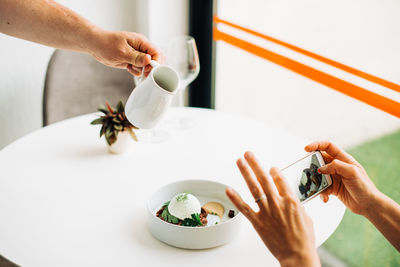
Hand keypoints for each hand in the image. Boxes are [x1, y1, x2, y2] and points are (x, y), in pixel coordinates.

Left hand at [89, 29, 161, 75]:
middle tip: (143, 72)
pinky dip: (135, 71)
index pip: (157, 52)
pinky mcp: (133, 60)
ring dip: (142, 70)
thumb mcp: (122, 52)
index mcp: (141, 42)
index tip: (148, 70)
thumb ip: (136, 57)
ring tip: (131, 67)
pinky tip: (128, 68)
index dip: (155, 63)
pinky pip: (140, 68)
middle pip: (155, 59)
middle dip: (151, 68)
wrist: (95, 45)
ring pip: (148, 65)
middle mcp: (141, 48)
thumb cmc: (106, 44)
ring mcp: (138, 54)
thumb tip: (149, 60)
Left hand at [226, 152, 319, 266]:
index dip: (274, 171)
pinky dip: (236, 198)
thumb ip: (295, 203)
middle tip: (248, 153)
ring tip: (239, 162)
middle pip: (264, 178)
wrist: (297, 255)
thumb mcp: (305, 215)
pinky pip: (244, 208)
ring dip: (246, 173)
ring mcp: (266, 212)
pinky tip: (229, 189)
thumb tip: (289, 196)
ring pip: (254, 188)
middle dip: (255, 164)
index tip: (270, 167)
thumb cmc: (304, 238)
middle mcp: (277, 203)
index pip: (280, 179)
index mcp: (291, 200)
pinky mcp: (258, 222)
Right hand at [305, 141, 379, 214]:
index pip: (328, 146)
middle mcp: (338, 167)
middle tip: (309, 172)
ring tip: (317, 187)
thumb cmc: (364, 187)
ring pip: (319, 175)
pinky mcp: (332, 188)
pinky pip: (321, 188)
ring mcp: (334, 177)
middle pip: (320, 161)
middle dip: (313, 166)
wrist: (368, 205)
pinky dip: (321, 193)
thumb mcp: (352, 172)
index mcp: (344, 159)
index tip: (306, 149)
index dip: (316, 145)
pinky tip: (326, 198)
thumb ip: (336, 166)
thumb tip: (321, 168)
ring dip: (316, 182)